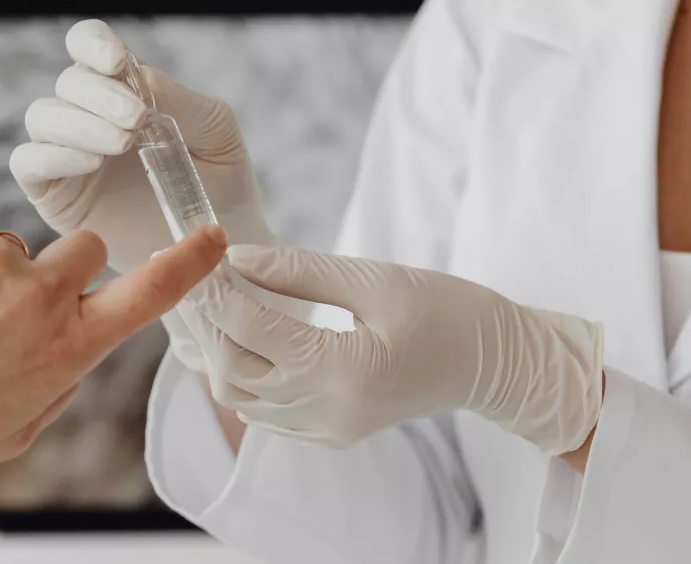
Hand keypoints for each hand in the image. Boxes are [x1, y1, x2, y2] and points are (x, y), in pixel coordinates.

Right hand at [9, 19, 272, 271]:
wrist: (222, 241)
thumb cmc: (222, 181)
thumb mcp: (214, 130)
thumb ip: (179, 98)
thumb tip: (137, 76)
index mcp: (124, 91)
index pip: (88, 46)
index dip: (93, 43)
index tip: (117, 62)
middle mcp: (89, 117)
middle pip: (67, 83)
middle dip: (100, 95)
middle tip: (137, 119)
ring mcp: (67, 155)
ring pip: (43, 117)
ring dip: (81, 123)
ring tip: (123, 143)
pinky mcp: (54, 195)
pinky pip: (28, 162)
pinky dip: (54, 154)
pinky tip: (92, 162)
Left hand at [183, 245, 603, 454]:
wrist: (490, 361)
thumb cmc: (445, 309)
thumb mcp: (373, 279)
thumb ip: (300, 270)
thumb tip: (237, 257)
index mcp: (343, 370)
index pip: (252, 328)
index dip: (217, 289)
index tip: (200, 254)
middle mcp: (329, 411)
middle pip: (234, 370)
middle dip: (212, 323)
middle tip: (202, 277)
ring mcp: (328, 430)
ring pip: (241, 398)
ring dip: (225, 351)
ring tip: (223, 304)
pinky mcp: (331, 435)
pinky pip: (266, 414)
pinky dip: (248, 377)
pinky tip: (252, 338)